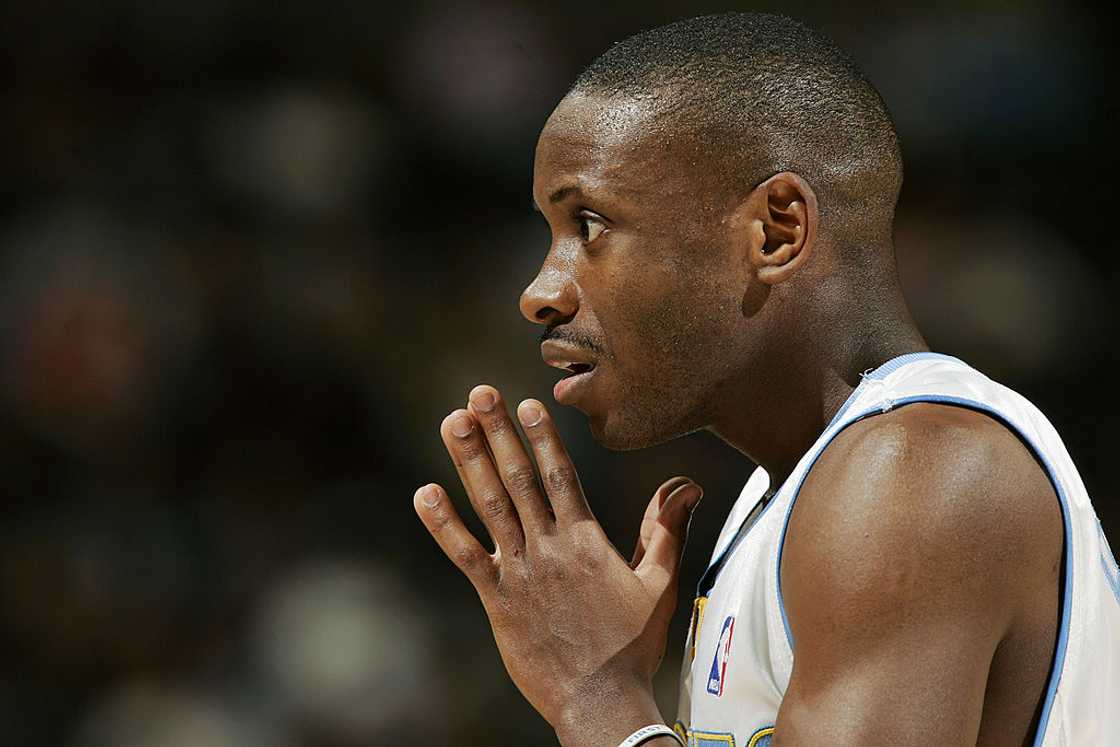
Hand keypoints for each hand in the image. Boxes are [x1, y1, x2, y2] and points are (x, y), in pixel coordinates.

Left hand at [413, 384, 702, 746]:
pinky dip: (442, 524)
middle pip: (519, 478)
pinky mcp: (497, 599)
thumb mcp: (661, 584)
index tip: (526, 402)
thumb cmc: (633, 645)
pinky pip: (464, 556)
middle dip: (497, 432)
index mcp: (588, 541)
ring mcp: (520, 572)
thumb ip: (666, 529)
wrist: (601, 700)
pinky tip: (424, 493)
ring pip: (490, 506)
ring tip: (452, 422)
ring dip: (469, 461)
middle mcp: (550, 548)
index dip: (542, 437)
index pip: (561, 476)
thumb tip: (688, 485)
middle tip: (477, 394)